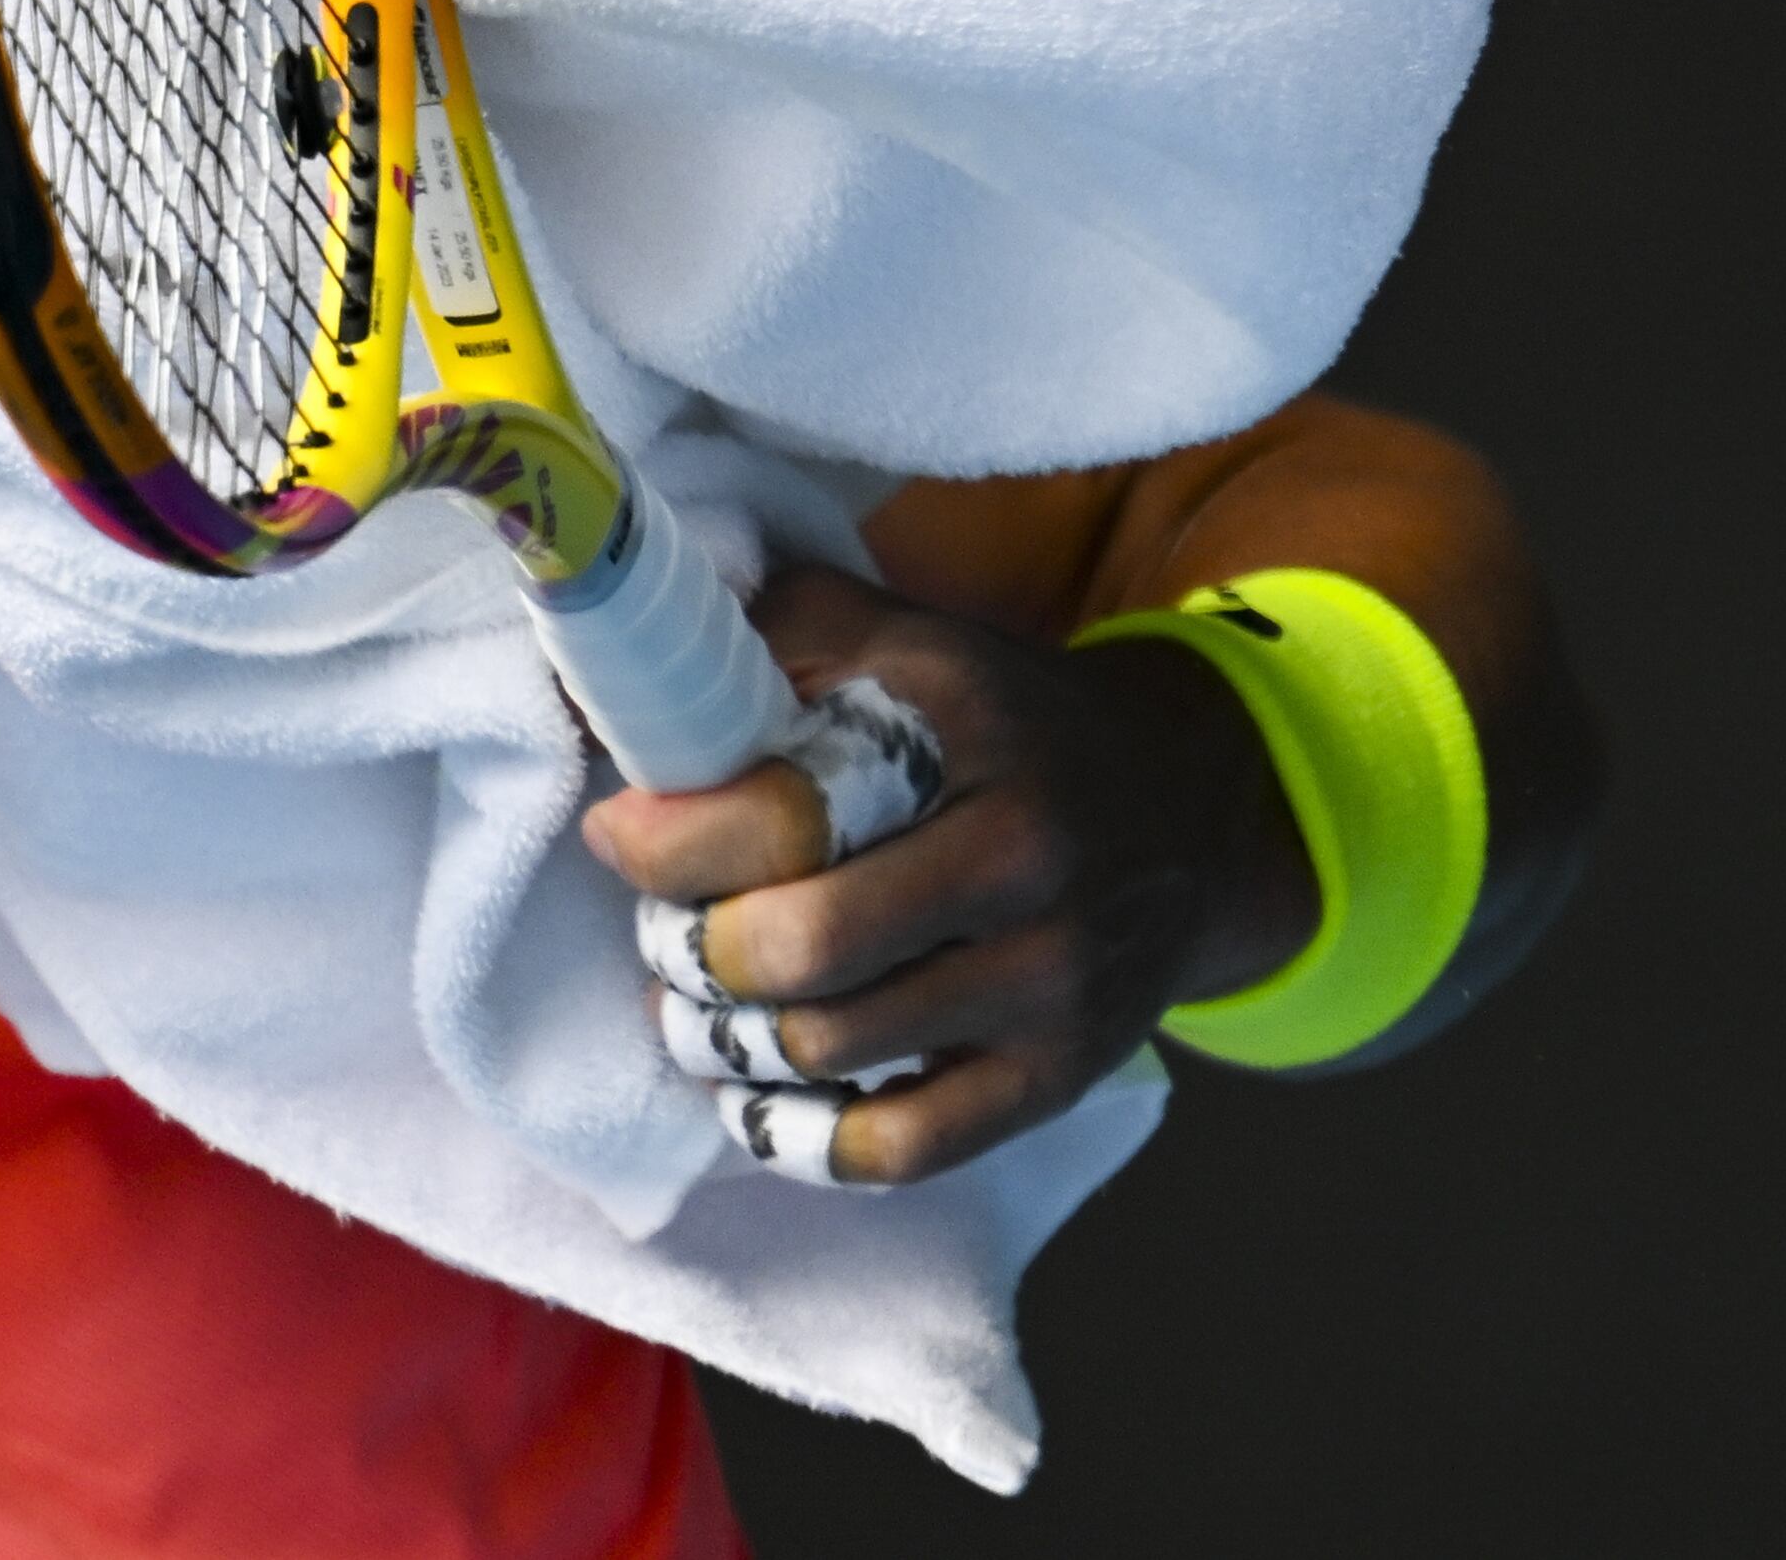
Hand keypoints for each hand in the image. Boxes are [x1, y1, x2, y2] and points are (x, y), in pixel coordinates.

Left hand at [581, 564, 1320, 1184]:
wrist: (1182, 810)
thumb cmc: (992, 721)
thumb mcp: (894, 639)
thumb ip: (756, 638)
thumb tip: (602, 683)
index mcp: (963, 732)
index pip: (783, 814)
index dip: (669, 841)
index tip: (620, 837)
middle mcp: (1021, 857)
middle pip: (802, 948)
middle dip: (692, 950)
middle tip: (666, 932)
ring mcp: (1051, 980)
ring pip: (830, 1049)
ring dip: (725, 1039)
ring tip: (696, 1002)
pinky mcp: (1060, 1076)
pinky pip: (900, 1148)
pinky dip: (801, 1134)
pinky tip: (758, 1090)